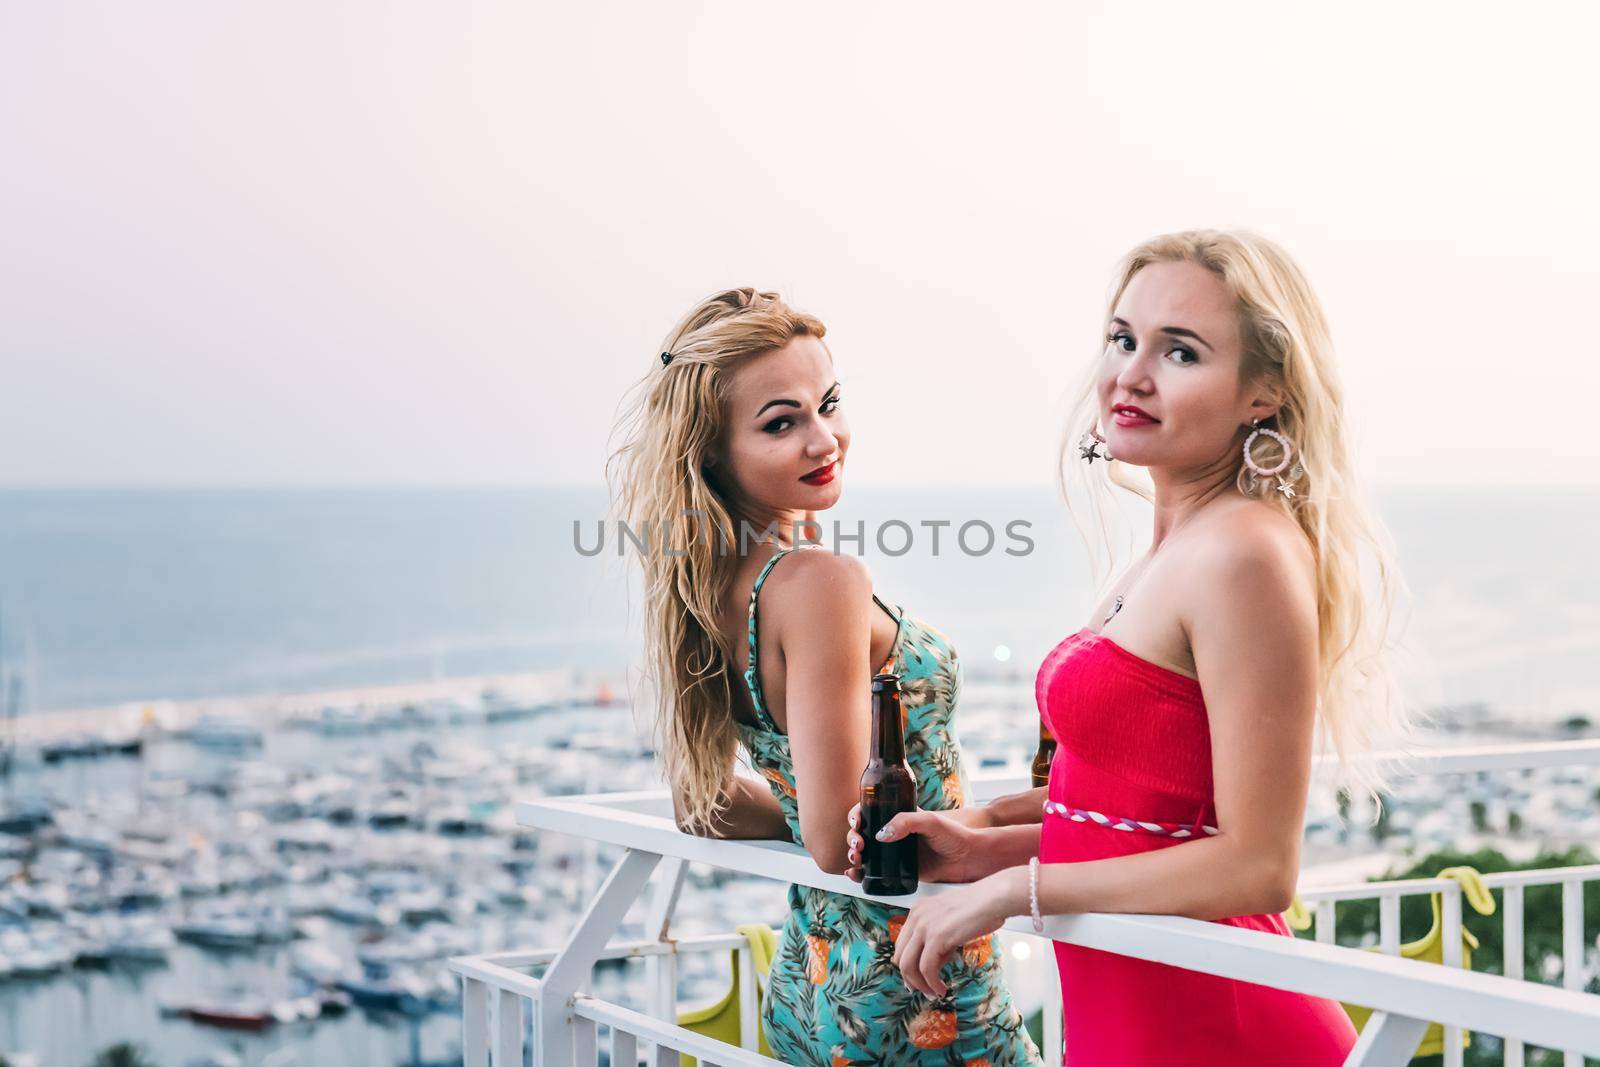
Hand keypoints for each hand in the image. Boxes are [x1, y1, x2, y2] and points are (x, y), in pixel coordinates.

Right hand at [844, 804, 988, 883]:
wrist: (969, 859)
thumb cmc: (954, 835)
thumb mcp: (930, 821)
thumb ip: (906, 822)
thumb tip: (880, 834)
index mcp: (900, 816)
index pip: (871, 811)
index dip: (858, 815)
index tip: (856, 822)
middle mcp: (895, 834)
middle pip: (863, 833)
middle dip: (853, 838)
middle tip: (858, 844)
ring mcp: (896, 854)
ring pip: (866, 853)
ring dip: (854, 855)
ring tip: (856, 859)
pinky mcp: (900, 872)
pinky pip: (874, 872)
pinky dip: (860, 873)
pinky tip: (854, 873)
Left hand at [891, 870, 1021, 997]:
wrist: (992, 899)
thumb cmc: (979, 909)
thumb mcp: (948, 921)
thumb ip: (937, 938)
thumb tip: (935, 962)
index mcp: (917, 911)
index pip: (901, 945)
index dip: (907, 966)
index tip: (916, 979)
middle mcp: (916, 917)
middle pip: (900, 957)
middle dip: (910, 978)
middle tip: (923, 990)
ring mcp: (924, 927)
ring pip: (908, 965)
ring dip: (920, 984)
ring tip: (933, 992)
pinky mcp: (936, 938)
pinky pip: (927, 969)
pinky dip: (932, 983)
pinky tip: (942, 988)